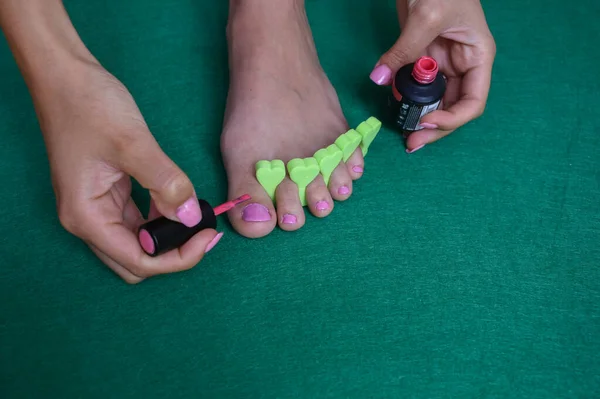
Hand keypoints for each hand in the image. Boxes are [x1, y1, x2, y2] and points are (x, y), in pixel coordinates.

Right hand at [36, 62, 219, 282]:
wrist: (65, 75)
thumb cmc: (88, 105)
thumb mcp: (133, 143)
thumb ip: (166, 183)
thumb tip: (192, 217)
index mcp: (87, 217)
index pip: (139, 261)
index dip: (179, 258)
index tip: (209, 236)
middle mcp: (88, 220)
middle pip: (137, 261)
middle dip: (173, 253)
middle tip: (206, 230)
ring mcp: (96, 207)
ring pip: (138, 242)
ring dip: (168, 236)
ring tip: (197, 215)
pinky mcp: (106, 194)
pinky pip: (137, 219)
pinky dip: (159, 218)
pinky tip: (178, 201)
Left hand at [370, 0, 495, 150]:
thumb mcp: (426, 17)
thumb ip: (404, 50)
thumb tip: (379, 78)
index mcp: (477, 58)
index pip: (472, 103)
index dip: (451, 119)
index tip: (425, 123)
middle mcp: (462, 66)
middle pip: (452, 108)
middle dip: (433, 128)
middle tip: (411, 143)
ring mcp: (442, 65)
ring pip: (434, 102)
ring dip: (419, 118)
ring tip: (403, 133)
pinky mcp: (423, 60)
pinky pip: (415, 87)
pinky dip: (405, 99)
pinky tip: (395, 107)